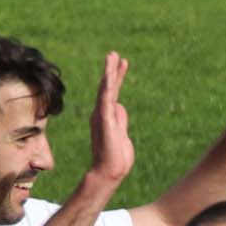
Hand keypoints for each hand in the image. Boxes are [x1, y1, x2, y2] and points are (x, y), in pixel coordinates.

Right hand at [89, 50, 134, 185]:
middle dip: (112, 71)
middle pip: (108, 88)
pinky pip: (105, 99)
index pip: (112, 94)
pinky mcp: (103, 120)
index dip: (117, 78)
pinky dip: (107, 86)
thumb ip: (121, 119)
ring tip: (112, 56)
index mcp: (106, 117)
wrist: (110, 172)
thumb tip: (120, 105)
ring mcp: (102, 116)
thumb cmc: (117, 158)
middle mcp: (101, 114)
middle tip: (114, 54)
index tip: (122, 63)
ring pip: (105, 90)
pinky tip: (109, 74)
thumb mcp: (123, 134)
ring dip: (109, 72)